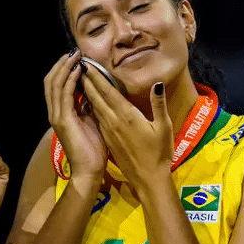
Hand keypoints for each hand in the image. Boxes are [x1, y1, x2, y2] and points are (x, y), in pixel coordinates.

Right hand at [46, 50, 106, 183]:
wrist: (89, 171)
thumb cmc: (93, 150)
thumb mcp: (92, 122)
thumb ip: (88, 107)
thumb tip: (93, 91)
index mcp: (62, 114)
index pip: (57, 86)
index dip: (63, 70)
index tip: (76, 58)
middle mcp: (55, 113)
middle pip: (51, 81)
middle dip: (62, 65)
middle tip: (74, 52)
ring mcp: (57, 116)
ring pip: (55, 84)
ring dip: (65, 68)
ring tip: (75, 56)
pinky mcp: (63, 120)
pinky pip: (64, 94)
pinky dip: (70, 80)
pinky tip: (78, 70)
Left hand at [81, 72, 171, 188]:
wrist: (148, 180)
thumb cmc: (159, 154)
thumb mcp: (164, 128)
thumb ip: (159, 104)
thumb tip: (156, 83)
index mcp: (126, 116)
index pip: (107, 92)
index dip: (97, 77)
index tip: (87, 64)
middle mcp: (113, 122)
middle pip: (96, 97)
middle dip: (87, 80)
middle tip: (79, 65)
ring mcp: (108, 131)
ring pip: (93, 107)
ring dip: (87, 92)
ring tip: (81, 78)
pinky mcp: (107, 138)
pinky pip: (96, 117)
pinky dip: (91, 106)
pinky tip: (89, 101)